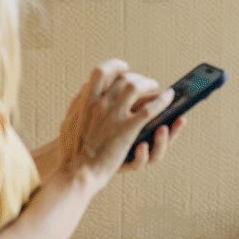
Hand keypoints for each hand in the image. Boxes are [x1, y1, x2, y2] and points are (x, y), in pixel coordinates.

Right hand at [52, 59, 175, 191]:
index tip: (123, 67)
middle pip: (123, 78)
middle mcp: (99, 104)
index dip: (114, 65)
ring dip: (150, 85)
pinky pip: (149, 109)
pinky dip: (161, 101)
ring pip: (136, 87)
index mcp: (85, 101)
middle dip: (138, 77)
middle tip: (146, 83)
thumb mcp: (69, 121)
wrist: (76, 172)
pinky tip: (168, 98)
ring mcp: (113, 116)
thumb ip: (77, 104)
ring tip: (157, 89)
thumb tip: (84, 88)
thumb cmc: (72, 151)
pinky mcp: (127, 130)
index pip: (100, 71)